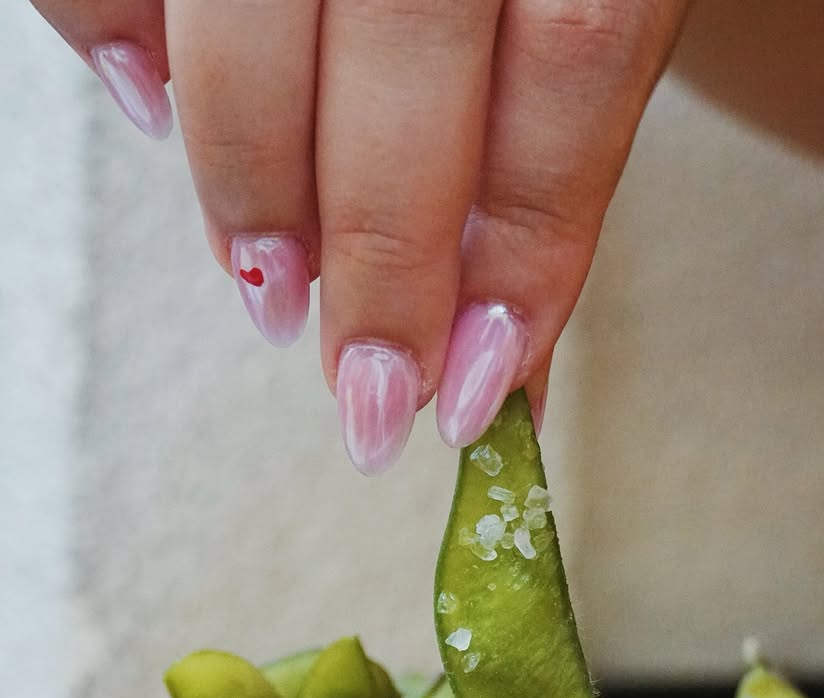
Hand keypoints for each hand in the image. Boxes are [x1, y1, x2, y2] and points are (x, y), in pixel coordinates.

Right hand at [31, 1, 688, 472]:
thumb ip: (542, 150)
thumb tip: (496, 368)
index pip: (575, 58)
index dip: (525, 249)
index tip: (479, 391)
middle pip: (410, 43)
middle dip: (383, 255)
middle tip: (370, 386)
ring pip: (255, 6)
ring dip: (251, 174)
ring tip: (270, 289)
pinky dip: (107, 25)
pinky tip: (154, 109)